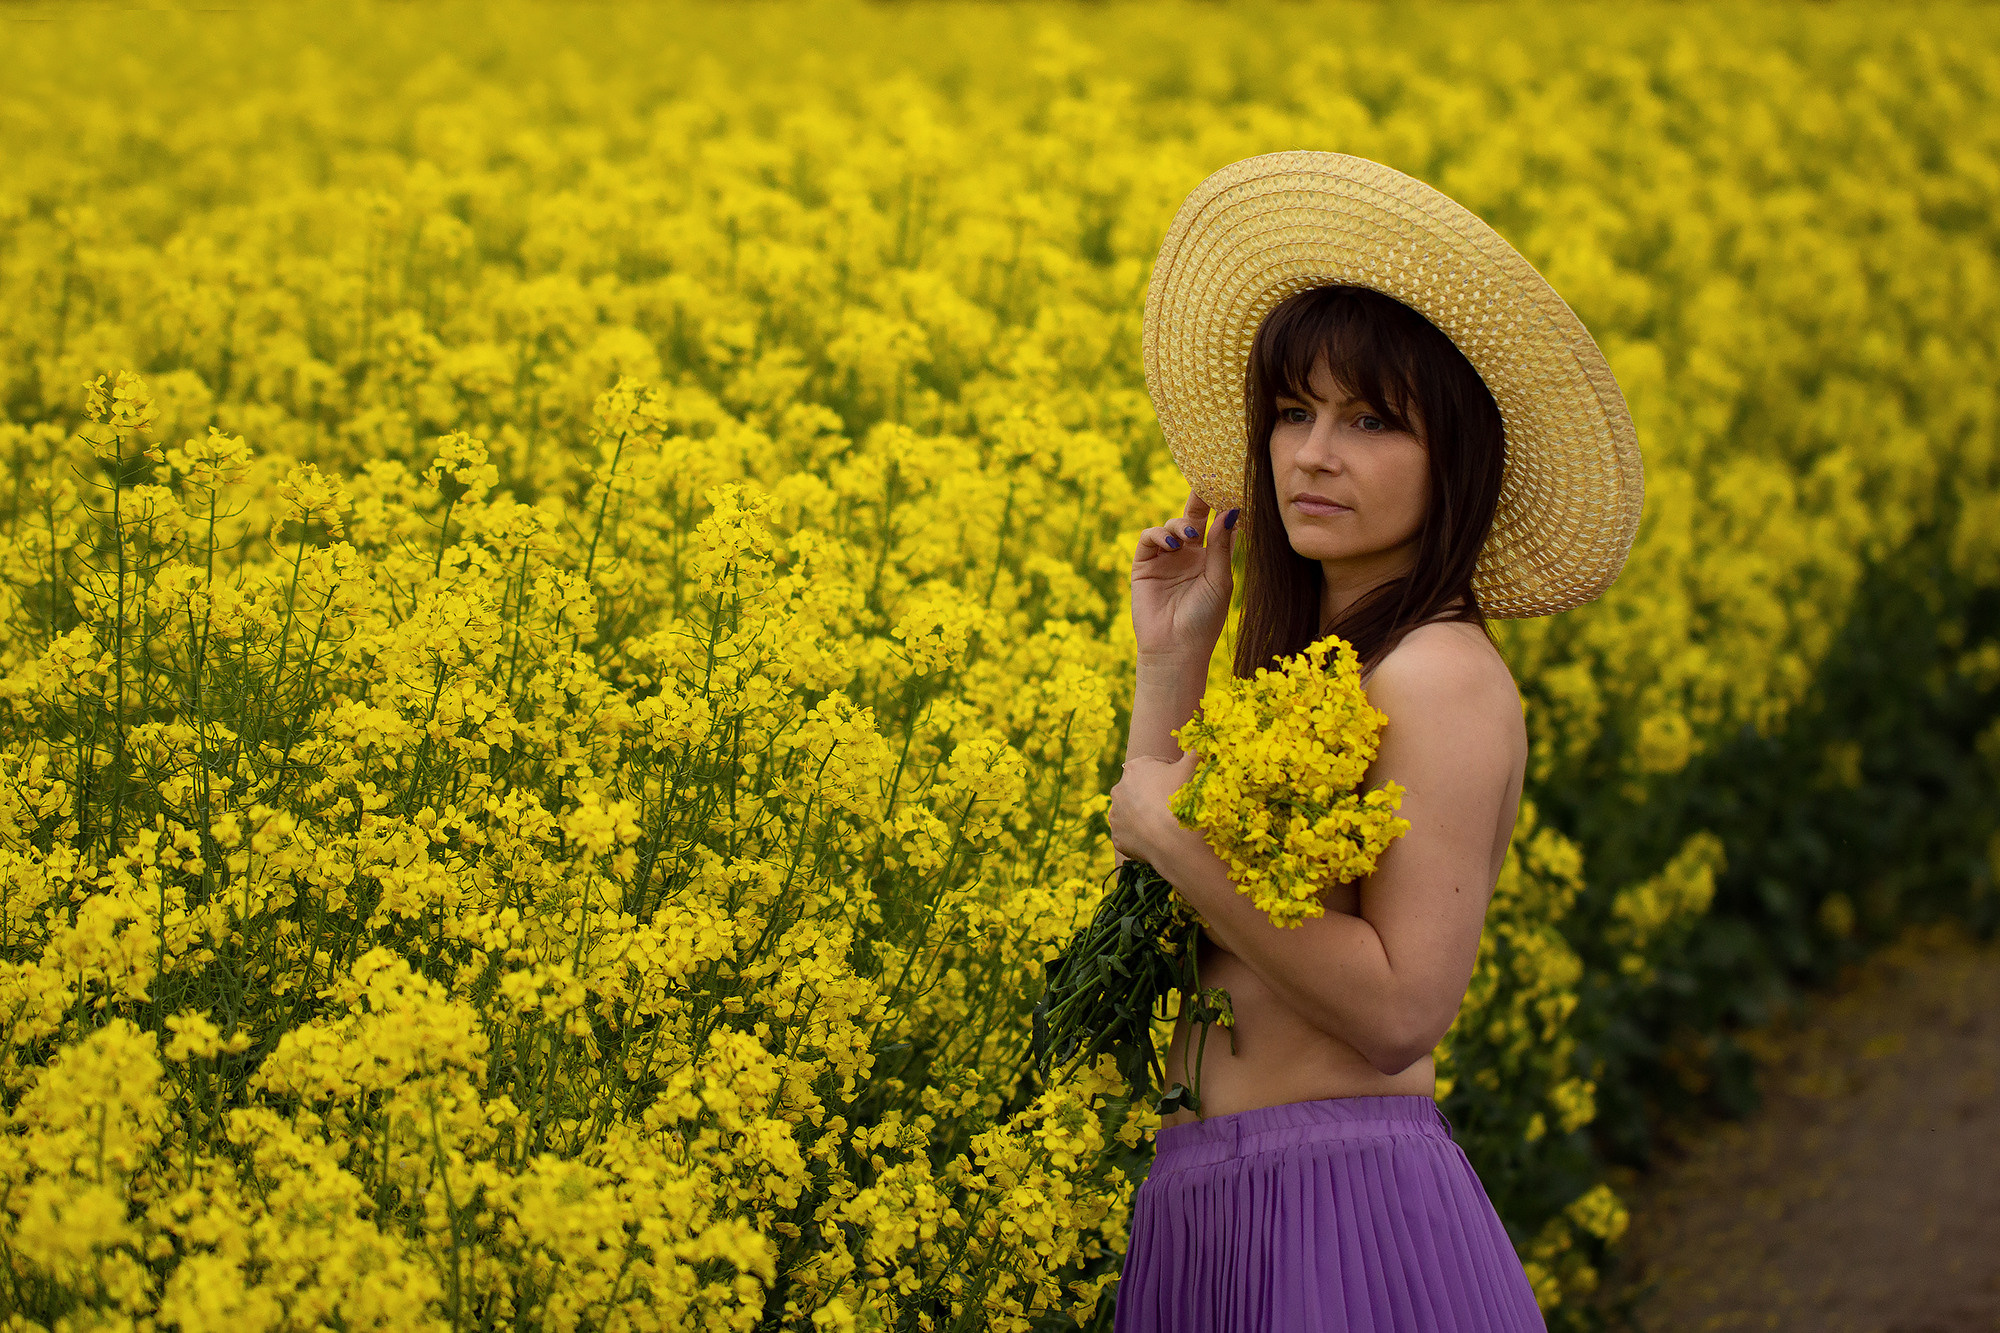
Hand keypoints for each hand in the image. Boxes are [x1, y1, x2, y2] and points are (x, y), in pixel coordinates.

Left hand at [1107, 749, 1200, 865]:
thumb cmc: (1181, 798)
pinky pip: (1131, 833)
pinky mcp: (1117, 836)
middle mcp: (1119, 789)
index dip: (1172, 773)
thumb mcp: (1191, 769)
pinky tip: (1156, 837)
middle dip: (1154, 794)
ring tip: (1165, 823)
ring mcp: (1116, 814)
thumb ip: (1193, 754)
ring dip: (1145, 814)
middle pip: (1141, 789)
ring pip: (1132, 812)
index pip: (1155, 766)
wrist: (1171, 838)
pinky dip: (1141, 835)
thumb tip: (1198, 745)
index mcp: (1135, 767)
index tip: (1182, 783)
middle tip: (1174, 804)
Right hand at [1131, 489, 1239, 662]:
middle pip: (1193, 517)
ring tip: (1188, 538)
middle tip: (1206, 482)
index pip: (1216, 524)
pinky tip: (1172, 545)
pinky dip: (1159, 535)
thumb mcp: (1219, 579)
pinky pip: (1148, 538)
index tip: (1230, 484)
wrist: (1176, 649)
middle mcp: (1188, 555)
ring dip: (1180, 525)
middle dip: (1199, 499)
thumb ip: (1221, 545)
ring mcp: (1165, 559)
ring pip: (1170, 525)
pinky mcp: (1144, 565)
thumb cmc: (1204, 620)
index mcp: (1210, 559)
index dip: (1222, 506)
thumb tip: (1232, 509)